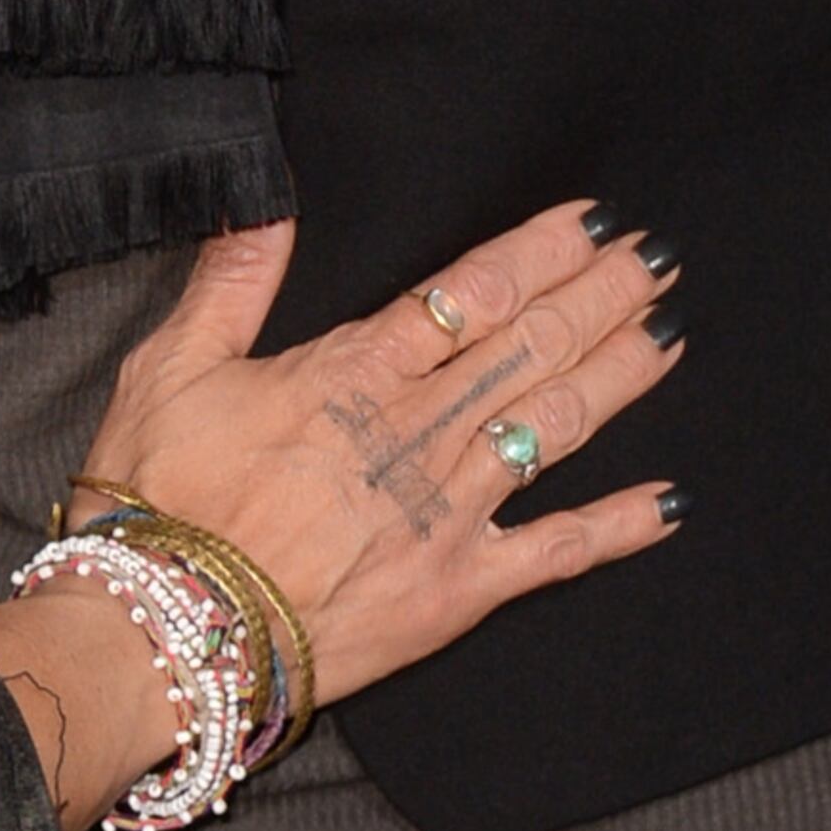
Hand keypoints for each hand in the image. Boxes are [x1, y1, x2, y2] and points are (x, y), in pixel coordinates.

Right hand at [79, 198, 686, 711]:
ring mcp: (448, 513)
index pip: (471, 294)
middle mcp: (418, 433)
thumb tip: (266, 197)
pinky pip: (556, 554)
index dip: (540, 253)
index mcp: (355, 373)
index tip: (590, 221)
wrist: (165, 633)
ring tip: (669, 330)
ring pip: (555, 427)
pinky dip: (618, 527)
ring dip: (619, 374)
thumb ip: (233, 279)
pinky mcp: (458, 591)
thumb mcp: (171, 365)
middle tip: (656, 258)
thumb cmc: (159, 501)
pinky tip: (671, 503)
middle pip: (531, 348)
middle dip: (599, 296)